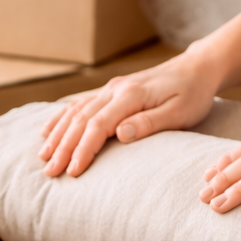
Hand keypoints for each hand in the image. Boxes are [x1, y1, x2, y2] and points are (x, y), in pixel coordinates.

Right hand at [39, 48, 222, 177]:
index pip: (98, 125)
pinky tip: (47, 131)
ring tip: (44, 157)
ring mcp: (110, 88)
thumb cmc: (193, 94)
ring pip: (74, 112)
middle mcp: (115, 89)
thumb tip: (120, 133)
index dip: (83, 150)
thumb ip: (149, 122)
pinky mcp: (109, 90)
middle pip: (80, 120)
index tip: (73, 172)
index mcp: (131, 95)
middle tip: (50, 172)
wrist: (197, 68)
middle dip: (63, 147)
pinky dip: (60, 118)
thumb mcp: (181, 112)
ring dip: (57, 135)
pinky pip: (77, 104)